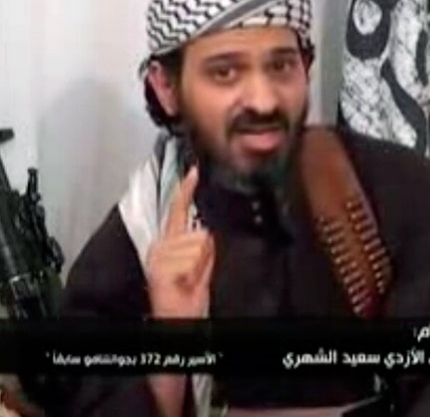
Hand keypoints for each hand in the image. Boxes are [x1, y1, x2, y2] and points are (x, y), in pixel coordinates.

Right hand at [146, 165, 214, 318]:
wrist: (178, 321)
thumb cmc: (186, 300)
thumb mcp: (200, 268)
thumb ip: (202, 248)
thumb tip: (206, 230)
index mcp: (168, 244)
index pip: (177, 211)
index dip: (185, 190)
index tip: (193, 172)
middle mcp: (160, 246)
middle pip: (200, 233)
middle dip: (205, 255)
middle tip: (193, 275)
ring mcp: (158, 256)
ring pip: (199, 244)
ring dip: (201, 265)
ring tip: (188, 281)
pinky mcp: (159, 267)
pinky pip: (193, 259)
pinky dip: (194, 273)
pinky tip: (183, 283)